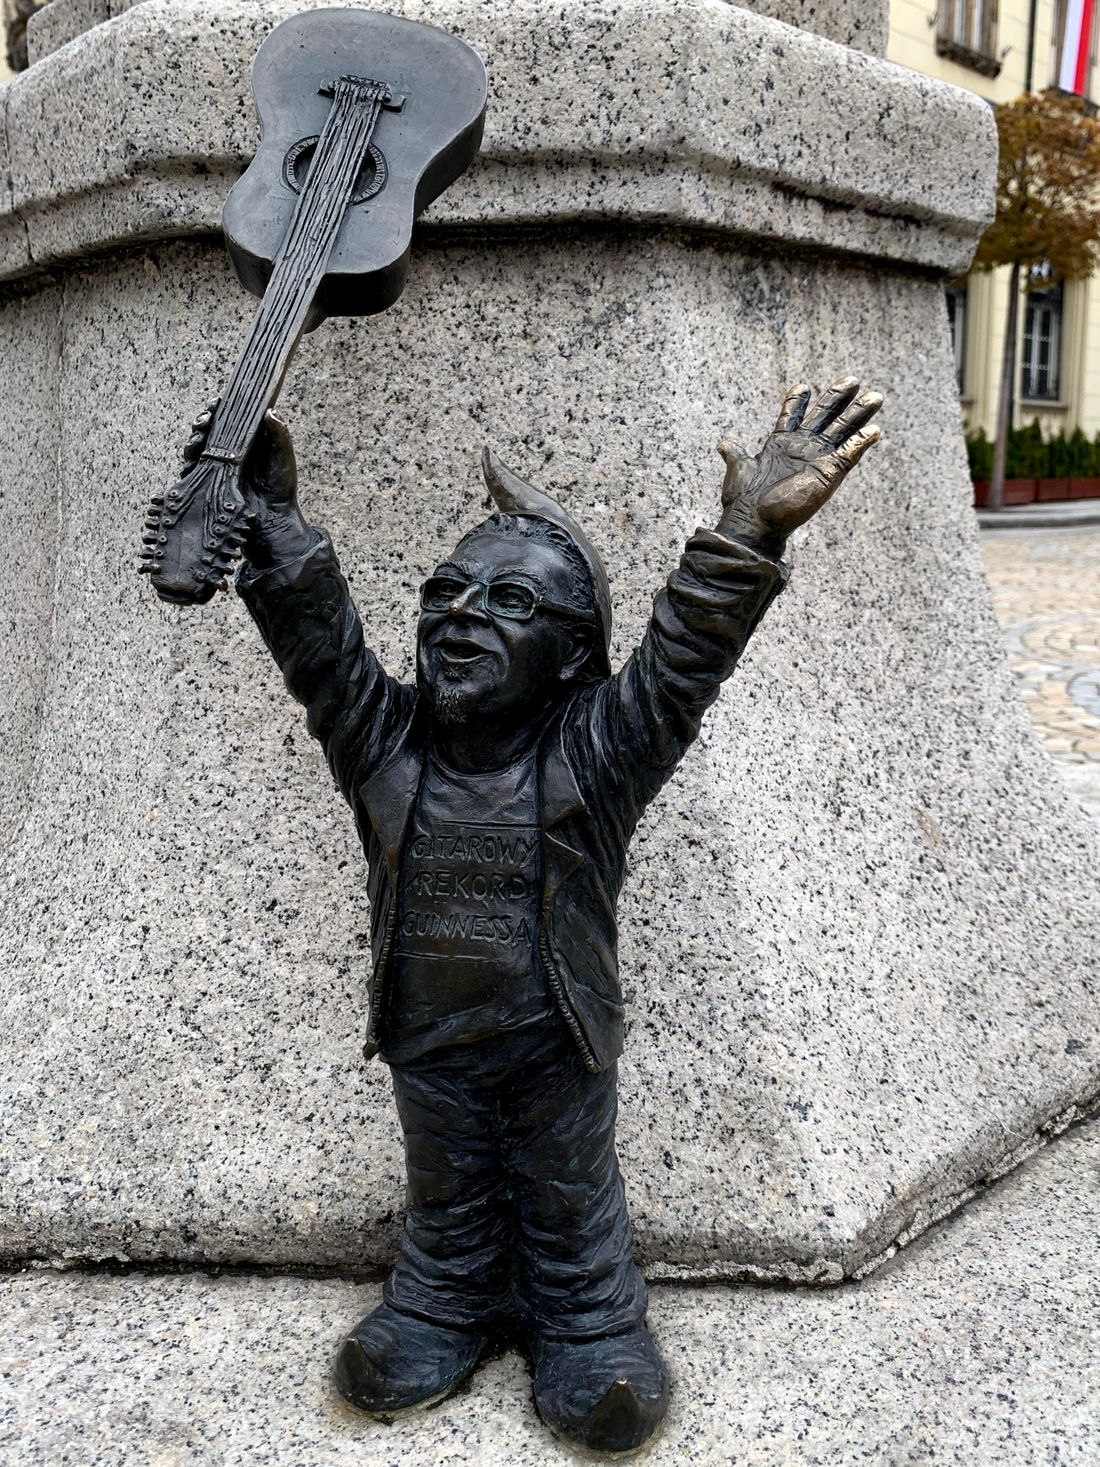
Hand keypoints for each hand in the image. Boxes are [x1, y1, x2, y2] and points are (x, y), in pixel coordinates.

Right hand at [181, 401, 309, 567]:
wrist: (273, 520)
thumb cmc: (280, 487)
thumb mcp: (283, 457)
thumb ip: (278, 433)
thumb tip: (269, 411)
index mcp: (245, 440)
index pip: (227, 418)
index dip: (219, 408)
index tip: (217, 403)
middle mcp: (228, 451)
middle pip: (208, 430)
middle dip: (202, 421)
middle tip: (206, 421)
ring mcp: (216, 467)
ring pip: (196, 447)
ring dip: (193, 440)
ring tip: (197, 439)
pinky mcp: (207, 484)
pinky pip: (191, 470)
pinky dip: (188, 463)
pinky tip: (191, 460)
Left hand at [716, 377, 881, 555]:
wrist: (754, 522)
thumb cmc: (745, 500)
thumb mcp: (739, 469)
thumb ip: (735, 453)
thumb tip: (724, 442)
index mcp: (781, 445)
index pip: (792, 416)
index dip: (796, 402)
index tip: (802, 386)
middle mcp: (803, 449)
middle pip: (825, 417)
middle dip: (838, 398)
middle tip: (852, 380)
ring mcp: (818, 460)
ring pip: (842, 431)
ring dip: (858, 414)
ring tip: (875, 396)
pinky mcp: (829, 473)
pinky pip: (850, 454)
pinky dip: (861, 443)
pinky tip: (873, 430)